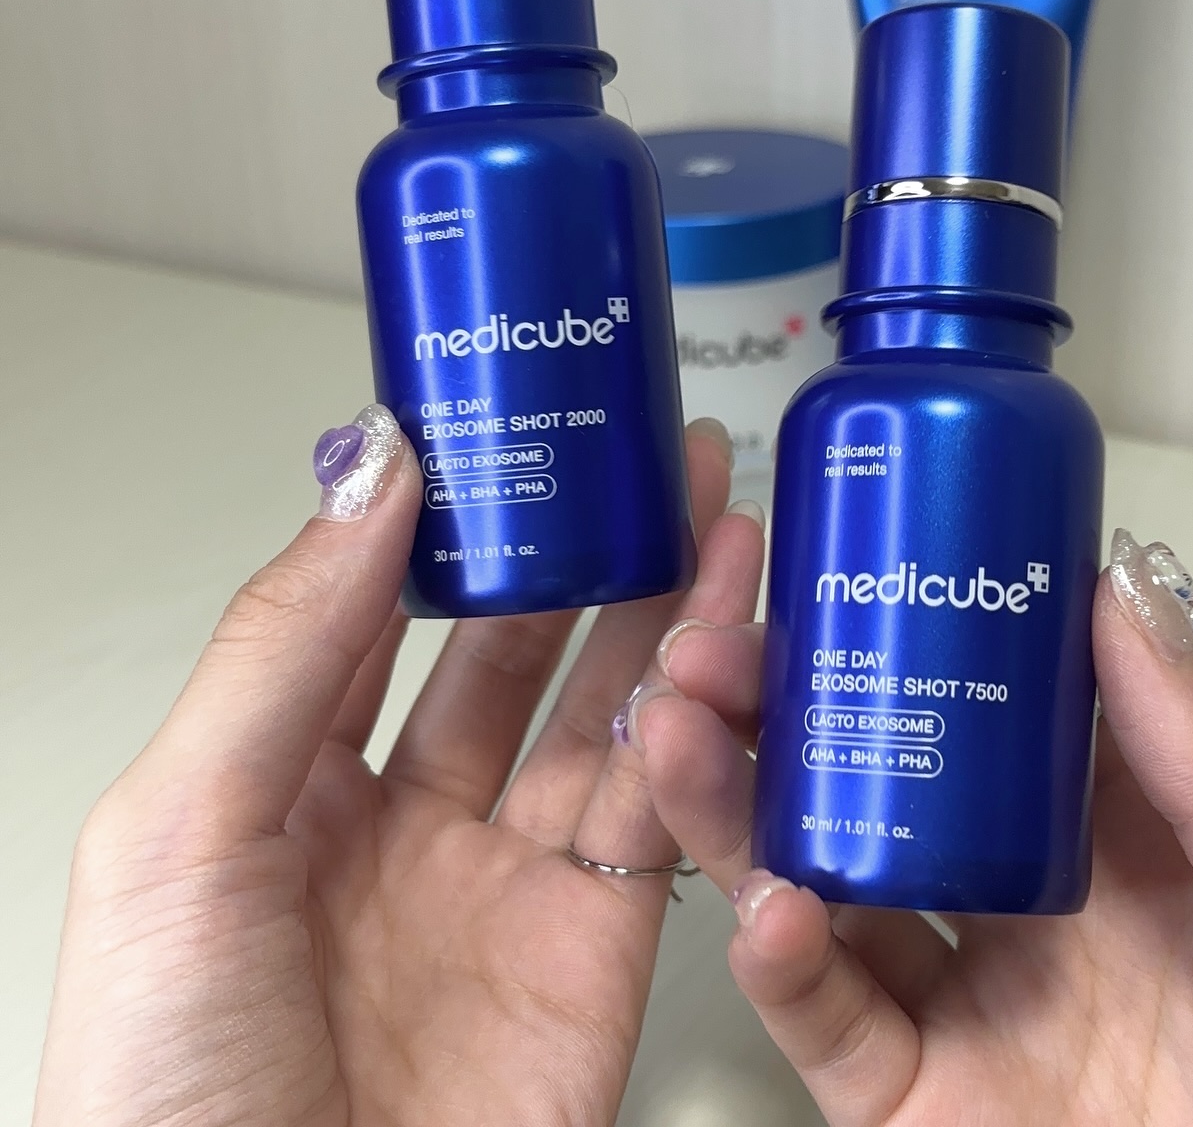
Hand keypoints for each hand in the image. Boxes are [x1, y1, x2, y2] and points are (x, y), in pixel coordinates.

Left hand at [33, 407, 764, 1126]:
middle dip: (576, 548)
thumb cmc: (168, 1103)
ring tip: (707, 510)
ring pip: (600, 715)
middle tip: (634, 456)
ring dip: (659, 611)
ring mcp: (503, 886)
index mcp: (281, 788)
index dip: (444, 516)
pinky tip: (728, 644)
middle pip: (508, 649)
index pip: (375, 610)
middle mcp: (399, 828)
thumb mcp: (182, 832)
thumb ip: (282, 643)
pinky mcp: (595, 950)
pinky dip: (702, 729)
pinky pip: (663, 815)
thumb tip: (364, 472)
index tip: (503, 430)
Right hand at [634, 527, 1192, 1124]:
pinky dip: (783, 972)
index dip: (903, 630)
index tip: (832, 566)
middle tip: (708, 648)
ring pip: (823, 892)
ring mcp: (979, 1016)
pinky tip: (765, 909)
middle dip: (780, 712)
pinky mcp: (932, 1120)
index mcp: (1134, 841)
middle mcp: (1036, 914)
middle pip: (875, 790)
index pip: (990, 708)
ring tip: (680, 736)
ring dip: (741, 813)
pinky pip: (835, 1039)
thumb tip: (1117, 592)